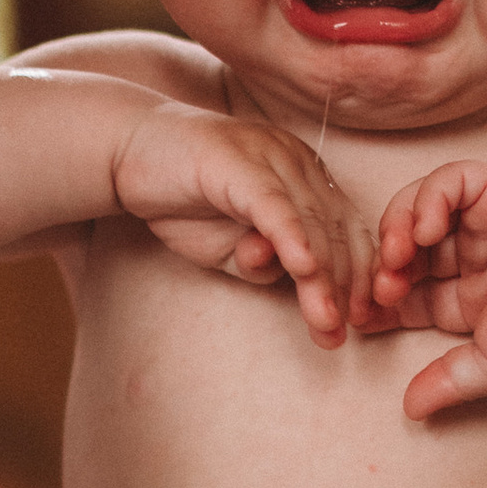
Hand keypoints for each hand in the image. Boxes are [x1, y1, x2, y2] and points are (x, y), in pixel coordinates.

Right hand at [111, 101, 370, 347]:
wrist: (125, 152)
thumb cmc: (183, 200)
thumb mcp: (231, 248)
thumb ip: (264, 265)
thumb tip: (298, 279)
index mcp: (308, 178)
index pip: (348, 231)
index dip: (359, 278)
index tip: (361, 322)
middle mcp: (298, 162)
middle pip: (334, 231)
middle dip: (342, 289)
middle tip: (339, 335)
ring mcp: (270, 156)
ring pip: (308, 222)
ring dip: (320, 277)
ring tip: (324, 320)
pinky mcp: (238, 160)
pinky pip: (273, 204)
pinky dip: (290, 238)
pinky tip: (301, 269)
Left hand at [370, 163, 486, 416]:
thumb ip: (449, 381)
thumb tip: (409, 411)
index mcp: (470, 289)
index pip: (408, 287)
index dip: (379, 300)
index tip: (360, 319)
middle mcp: (474, 249)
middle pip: (405, 246)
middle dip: (382, 267)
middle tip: (376, 291)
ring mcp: (486, 216)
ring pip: (420, 206)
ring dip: (397, 229)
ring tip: (395, 260)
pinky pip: (449, 180)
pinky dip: (427, 199)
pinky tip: (425, 232)